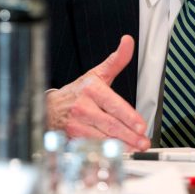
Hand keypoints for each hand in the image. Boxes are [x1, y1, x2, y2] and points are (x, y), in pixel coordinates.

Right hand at [46, 35, 149, 149]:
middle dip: (129, 135)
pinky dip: (107, 150)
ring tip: (135, 148)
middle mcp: (83, 107)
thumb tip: (128, 41)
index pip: (113, 104)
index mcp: (92, 89)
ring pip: (103, 137)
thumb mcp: (97, 73)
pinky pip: (93, 145)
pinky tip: (118, 152)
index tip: (141, 126)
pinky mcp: (73, 137)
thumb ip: (117, 60)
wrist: (51, 107)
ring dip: (121, 145)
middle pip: (110, 124)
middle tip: (143, 142)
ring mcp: (77, 124)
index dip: (129, 116)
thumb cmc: (78, 91)